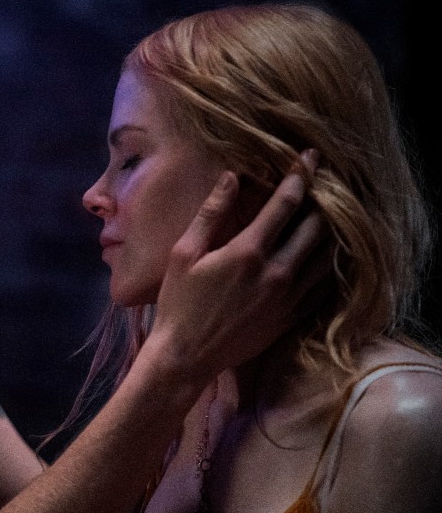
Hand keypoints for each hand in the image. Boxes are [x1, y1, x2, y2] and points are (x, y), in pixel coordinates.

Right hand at [147, 150, 328, 378]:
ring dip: (332, 231)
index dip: (301, 176)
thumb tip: (231, 177)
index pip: (286, 203)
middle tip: (327, 181)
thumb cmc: (178, 302)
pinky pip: (324, 286)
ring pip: (328, 256)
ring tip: (334, 213)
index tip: (309, 157)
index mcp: (248, 251)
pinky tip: (326, 254)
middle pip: (317, 226)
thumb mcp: (184, 253)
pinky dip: (330, 265)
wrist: (187, 356)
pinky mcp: (292, 317)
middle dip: (323, 198)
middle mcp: (276, 272)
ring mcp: (289, 297)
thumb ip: (211, 214)